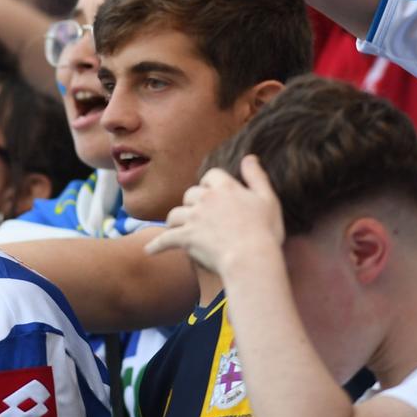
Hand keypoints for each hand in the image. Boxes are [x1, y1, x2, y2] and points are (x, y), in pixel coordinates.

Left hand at [147, 155, 285, 275]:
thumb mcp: (267, 199)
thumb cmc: (264, 232)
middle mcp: (205, 199)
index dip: (210, 184)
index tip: (212, 191)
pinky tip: (150, 250)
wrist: (251, 259)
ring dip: (176, 221)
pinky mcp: (185, 238)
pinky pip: (165, 240)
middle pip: (190, 194)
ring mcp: (193, 218)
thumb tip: (249, 157)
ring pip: (175, 214)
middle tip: (197, 213)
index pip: (210, 176)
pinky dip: (156, 246)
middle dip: (192, 203)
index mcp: (225, 187)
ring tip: (176, 228)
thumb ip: (256, 176)